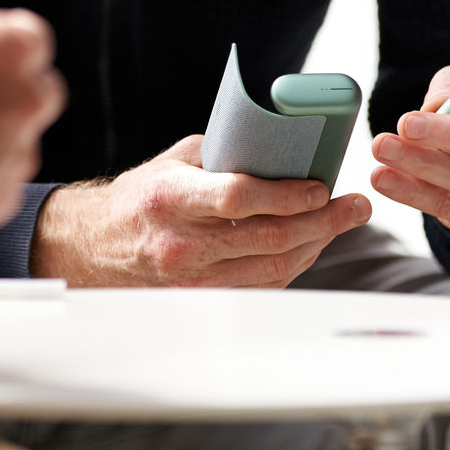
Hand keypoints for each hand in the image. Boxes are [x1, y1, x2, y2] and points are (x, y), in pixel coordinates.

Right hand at [30, 135, 371, 287]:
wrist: (93, 250)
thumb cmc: (141, 198)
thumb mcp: (175, 163)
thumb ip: (226, 156)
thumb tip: (286, 147)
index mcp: (170, 198)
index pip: (238, 198)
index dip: (288, 194)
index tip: (322, 186)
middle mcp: (180, 243)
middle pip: (268, 238)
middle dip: (323, 221)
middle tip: (356, 205)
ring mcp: (191, 280)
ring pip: (273, 268)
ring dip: (317, 244)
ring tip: (344, 222)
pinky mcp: (201, 302)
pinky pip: (261, 286)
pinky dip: (293, 264)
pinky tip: (312, 244)